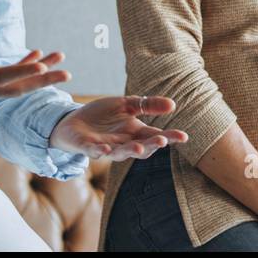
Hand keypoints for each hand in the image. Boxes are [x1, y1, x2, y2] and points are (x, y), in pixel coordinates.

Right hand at [0, 15, 72, 116]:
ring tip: (59, 58)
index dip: (22, 72)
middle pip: (15, 89)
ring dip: (36, 75)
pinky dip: (20, 72)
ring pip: (12, 87)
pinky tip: (33, 57)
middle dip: (42, 80)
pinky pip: (3, 85)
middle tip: (67, 72)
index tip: (43, 64)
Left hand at [49, 95, 188, 160]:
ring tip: (138, 146)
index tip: (184, 137)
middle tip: (163, 141)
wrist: (73, 120)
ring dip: (129, 151)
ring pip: (120, 153)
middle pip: (141, 148)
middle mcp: (123, 143)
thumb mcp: (127, 104)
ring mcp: (106, 147)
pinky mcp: (87, 147)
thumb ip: (148, 104)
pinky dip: (99, 151)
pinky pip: (94, 151)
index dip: (169, 137)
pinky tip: (105, 148)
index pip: (155, 136)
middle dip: (152, 145)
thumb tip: (173, 104)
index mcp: (135, 133)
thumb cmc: (102, 115)